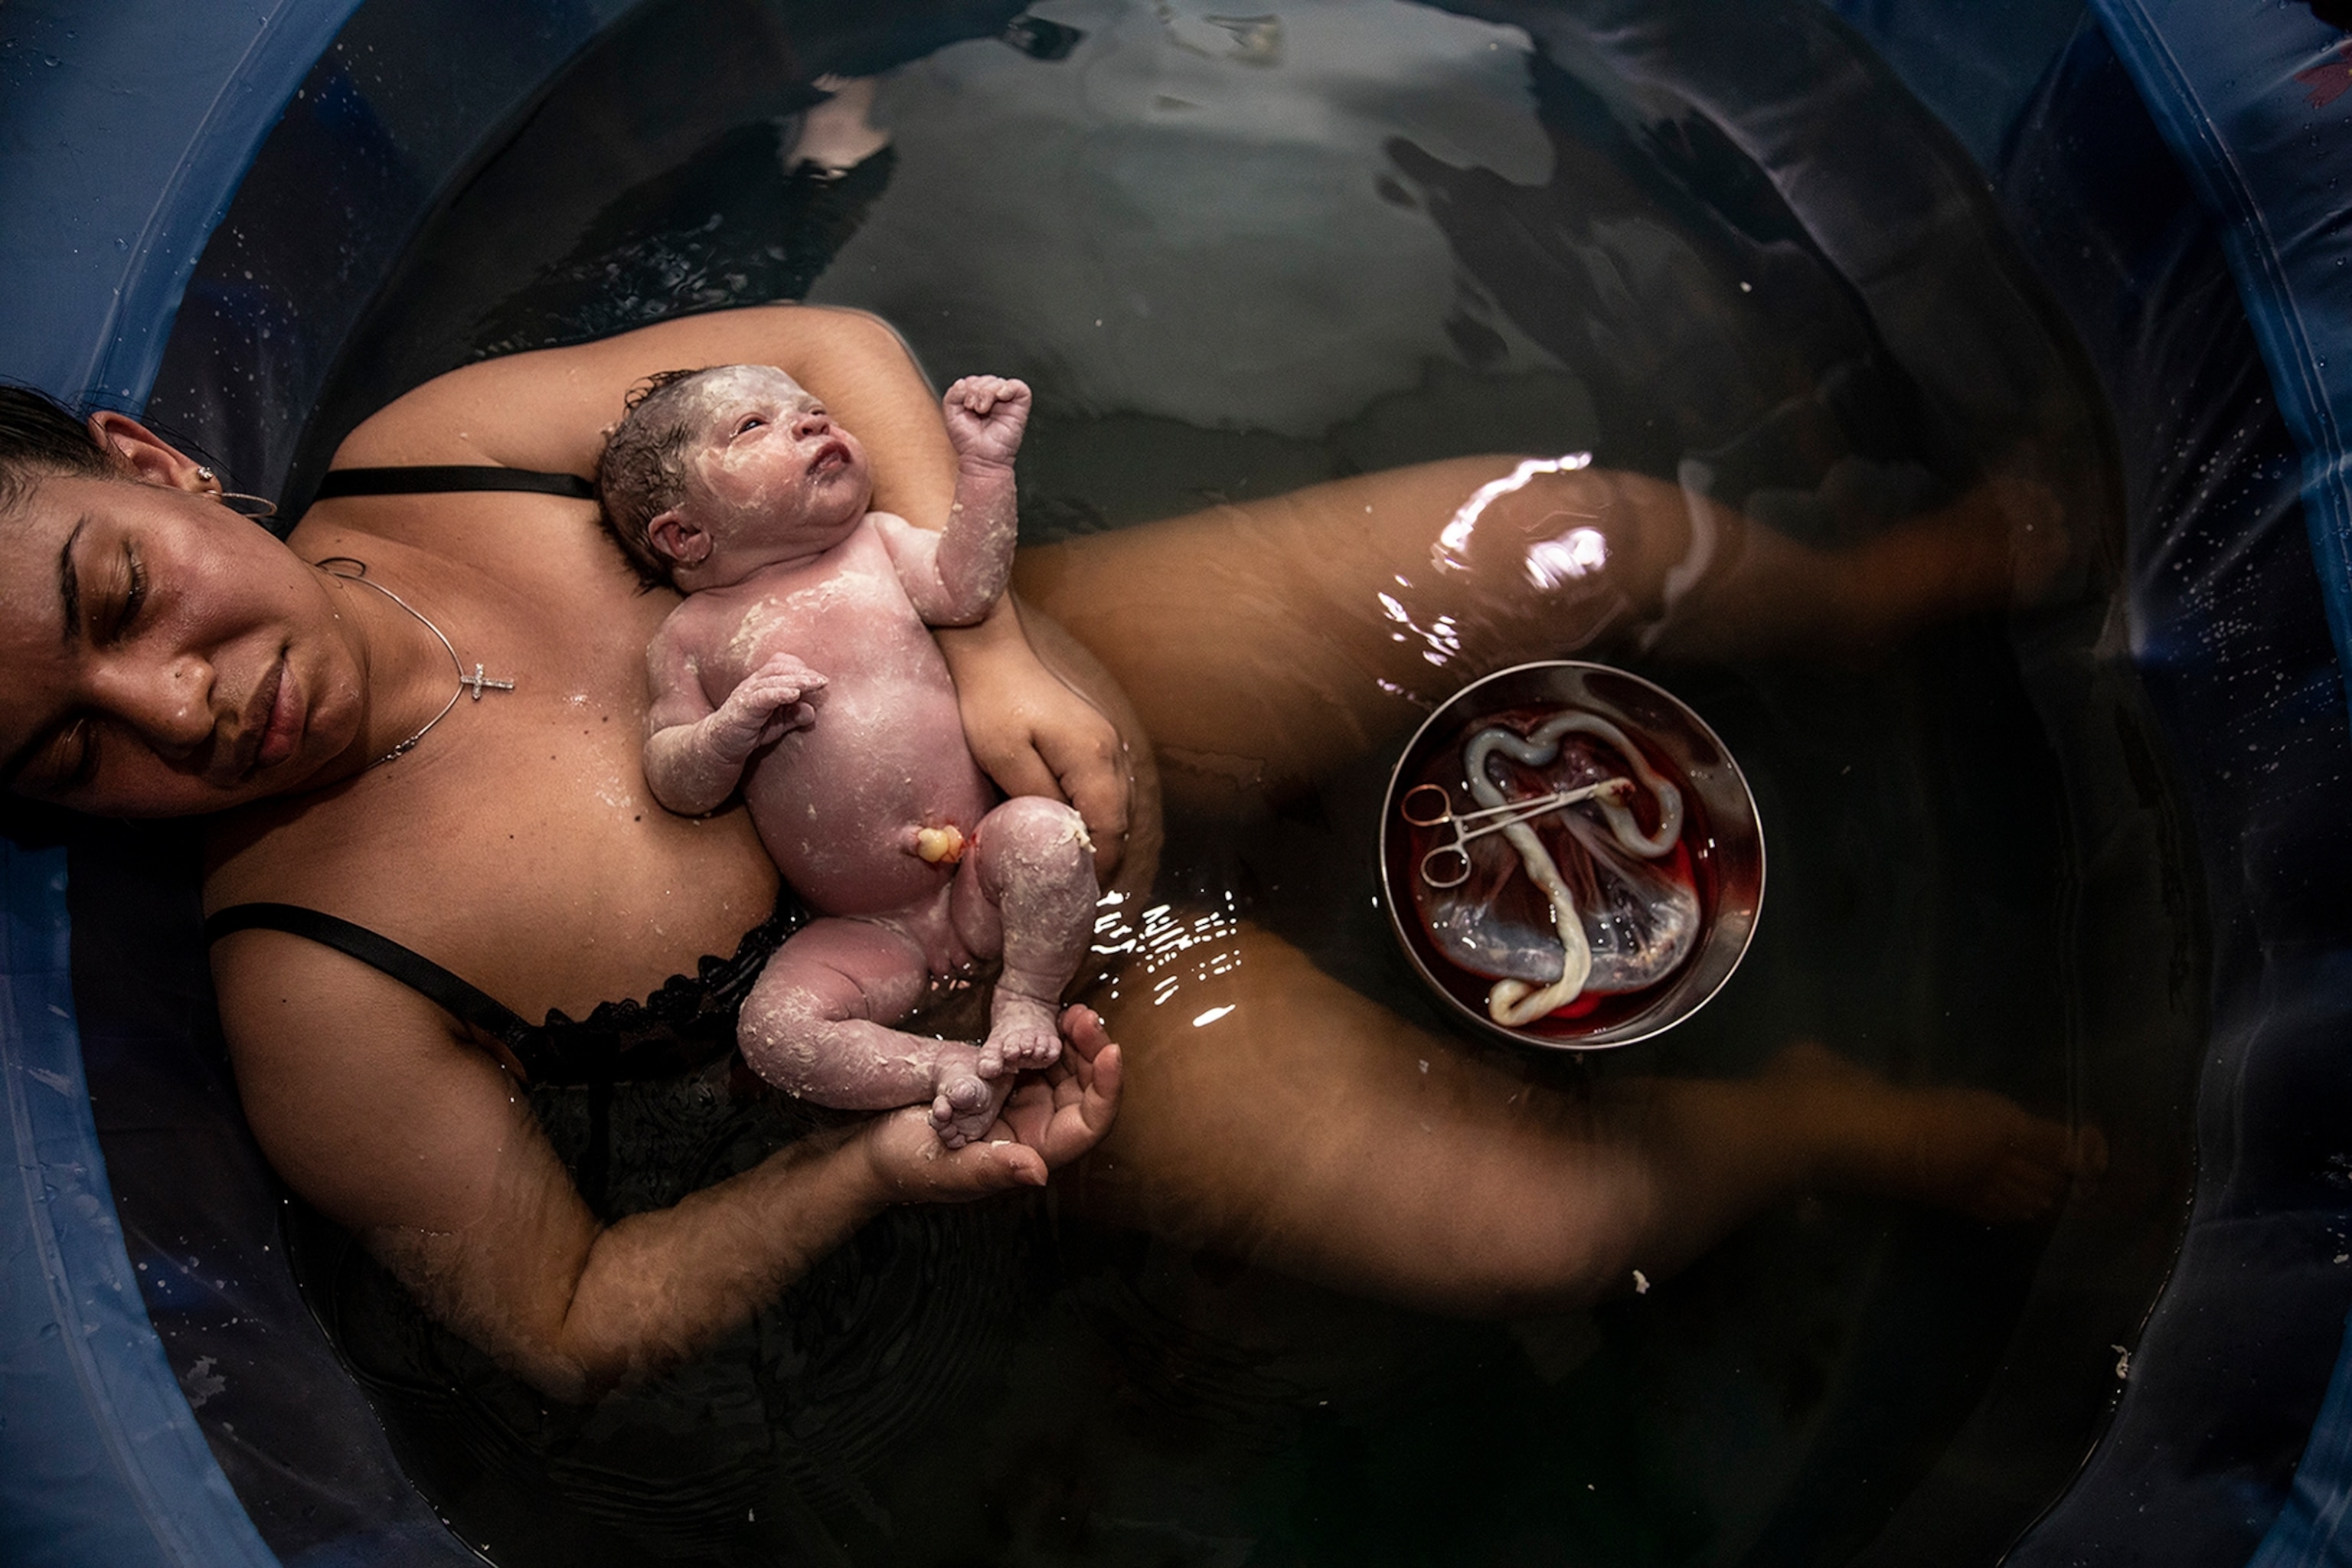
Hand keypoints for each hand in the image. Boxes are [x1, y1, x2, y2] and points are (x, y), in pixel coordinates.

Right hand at [709, 653, 825, 761]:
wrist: (720, 744)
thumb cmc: (751, 729)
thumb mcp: (778, 723)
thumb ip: (794, 716)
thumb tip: (812, 711)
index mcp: (763, 682)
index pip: (782, 665)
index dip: (801, 669)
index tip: (821, 680)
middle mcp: (754, 683)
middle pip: (779, 668)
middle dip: (803, 673)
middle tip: (823, 681)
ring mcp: (747, 693)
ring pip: (773, 680)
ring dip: (796, 681)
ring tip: (814, 683)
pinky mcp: (743, 708)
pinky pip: (762, 696)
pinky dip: (779, 693)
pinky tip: (793, 694)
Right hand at [858, 1006, 1121, 1201]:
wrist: (873, 1149)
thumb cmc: (908, 1166)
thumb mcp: (950, 1169)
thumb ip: (994, 1168)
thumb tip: (1038, 1172)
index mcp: (1036, 1151)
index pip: (1091, 1123)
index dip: (1107, 1088)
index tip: (1112, 1049)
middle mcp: (1036, 1126)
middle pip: (1084, 1087)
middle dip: (1091, 1050)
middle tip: (1083, 1013)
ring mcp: (1020, 1100)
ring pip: (1063, 1067)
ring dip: (1072, 1038)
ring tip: (1069, 1009)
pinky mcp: (1001, 1079)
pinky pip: (1034, 1055)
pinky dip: (1043, 1034)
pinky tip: (1046, 1014)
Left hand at [942, 375, 1030, 468]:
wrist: (981, 458)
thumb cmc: (969, 442)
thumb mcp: (951, 414)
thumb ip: (953, 394)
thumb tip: (964, 383)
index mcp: (978, 400)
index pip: (973, 380)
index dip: (967, 388)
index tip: (965, 405)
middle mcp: (993, 400)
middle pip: (985, 379)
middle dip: (975, 390)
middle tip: (973, 408)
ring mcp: (1007, 403)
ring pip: (998, 381)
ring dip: (986, 392)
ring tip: (982, 409)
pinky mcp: (1020, 407)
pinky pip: (1019, 387)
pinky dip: (1008, 388)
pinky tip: (999, 398)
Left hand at [947, 613, 1130, 880]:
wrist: (990, 649)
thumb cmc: (989, 702)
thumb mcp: (1004, 759)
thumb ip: (1037, 801)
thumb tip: (1060, 838)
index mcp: (1094, 759)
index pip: (1111, 831)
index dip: (1098, 869)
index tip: (1075, 896)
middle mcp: (1111, 751)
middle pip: (1120, 822)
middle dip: (1102, 859)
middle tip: (1072, 890)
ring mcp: (1105, 742)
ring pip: (1115, 807)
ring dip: (1100, 838)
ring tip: (1071, 867)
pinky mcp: (1092, 737)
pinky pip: (1104, 789)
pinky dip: (1094, 815)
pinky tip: (1070, 828)